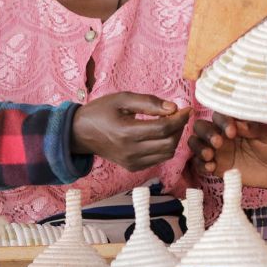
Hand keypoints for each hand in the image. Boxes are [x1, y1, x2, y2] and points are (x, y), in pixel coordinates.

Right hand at [71, 92, 190, 170]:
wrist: (80, 133)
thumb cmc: (100, 111)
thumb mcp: (122, 99)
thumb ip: (149, 102)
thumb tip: (173, 108)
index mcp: (126, 132)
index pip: (163, 129)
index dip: (180, 119)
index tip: (187, 109)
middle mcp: (130, 151)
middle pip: (169, 143)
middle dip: (179, 128)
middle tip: (179, 115)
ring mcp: (131, 162)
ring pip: (166, 154)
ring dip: (174, 138)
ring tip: (169, 124)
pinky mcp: (132, 167)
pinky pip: (158, 159)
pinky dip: (164, 147)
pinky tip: (159, 135)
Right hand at [188, 113, 266, 190]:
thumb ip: (255, 128)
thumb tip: (239, 123)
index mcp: (234, 123)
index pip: (219, 115)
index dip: (222, 122)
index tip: (232, 132)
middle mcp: (222, 134)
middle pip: (201, 127)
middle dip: (206, 133)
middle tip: (219, 143)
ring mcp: (218, 151)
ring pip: (196, 143)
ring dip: (199, 147)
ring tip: (210, 156)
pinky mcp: (217, 167)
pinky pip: (199, 164)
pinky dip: (200, 164)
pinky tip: (211, 167)